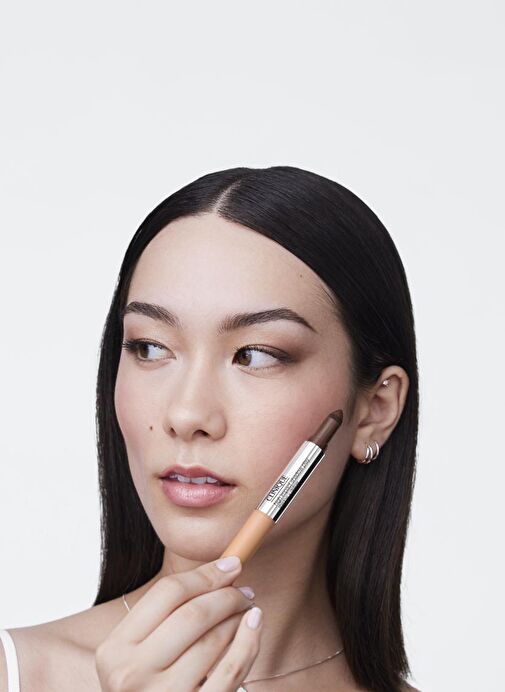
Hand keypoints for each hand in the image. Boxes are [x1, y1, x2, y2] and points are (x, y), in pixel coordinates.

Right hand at [94, 555, 262, 690]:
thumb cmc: (145, 688)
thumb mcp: (136, 654)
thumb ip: (163, 618)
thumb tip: (220, 571)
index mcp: (114, 650)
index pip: (167, 593)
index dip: (205, 574)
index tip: (230, 565)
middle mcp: (133, 674)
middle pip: (193, 614)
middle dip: (226, 594)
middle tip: (242, 589)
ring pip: (214, 640)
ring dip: (238, 616)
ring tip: (246, 608)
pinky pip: (231, 670)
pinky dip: (249, 642)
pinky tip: (255, 624)